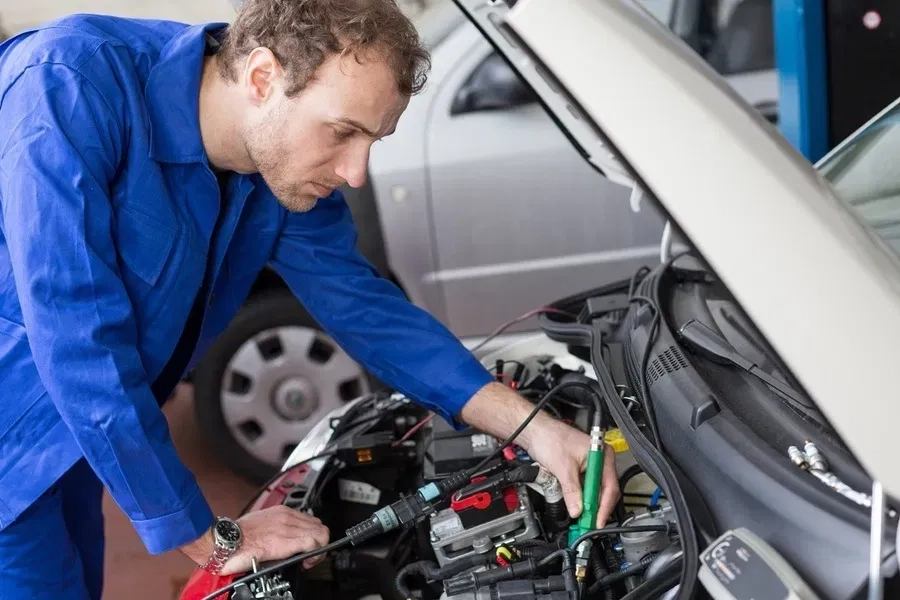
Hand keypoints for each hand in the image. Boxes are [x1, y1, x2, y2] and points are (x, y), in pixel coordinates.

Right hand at [179, 506, 330, 575]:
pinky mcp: (288, 540)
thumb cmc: (236, 537)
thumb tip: (281, 538)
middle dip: (318, 542)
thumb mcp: (260, 525)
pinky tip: (306, 562)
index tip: (307, 547)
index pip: (310, 520)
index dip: (312, 535)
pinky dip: (315, 554)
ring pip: (321, 534)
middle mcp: (287, 516)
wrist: (226, 541)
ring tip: (307, 559)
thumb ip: (274, 528)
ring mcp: (289, 527)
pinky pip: (314, 543)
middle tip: (308, 555)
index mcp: (281, 512)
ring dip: (318, 549)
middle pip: (319, 525)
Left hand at [523, 418, 619, 526]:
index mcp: (602, 454)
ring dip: (588, 504)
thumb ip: (571, 491)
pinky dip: (581, 497)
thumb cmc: (550, 437)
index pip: (610, 486)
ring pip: (594, 490)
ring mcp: (590, 464)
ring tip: (582, 518)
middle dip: (596, 508)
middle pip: (604, 490)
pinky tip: (577, 505)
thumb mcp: (562, 467)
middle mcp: (599, 459)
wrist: (535, 430)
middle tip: (588, 523)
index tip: (597, 520)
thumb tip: (577, 510)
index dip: (604, 507)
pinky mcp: (580, 469)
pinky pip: (585, 487)